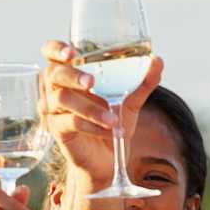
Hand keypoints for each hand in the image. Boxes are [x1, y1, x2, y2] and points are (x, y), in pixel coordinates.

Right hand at [39, 40, 163, 184]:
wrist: (108, 159)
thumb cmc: (112, 123)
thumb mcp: (130, 102)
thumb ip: (142, 81)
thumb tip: (157, 60)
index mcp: (71, 75)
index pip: (52, 53)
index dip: (56, 49)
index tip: (71, 52)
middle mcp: (57, 89)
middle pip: (53, 74)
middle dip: (72, 75)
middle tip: (91, 81)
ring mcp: (54, 110)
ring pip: (63, 99)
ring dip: (90, 108)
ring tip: (113, 119)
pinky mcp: (58, 130)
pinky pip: (70, 122)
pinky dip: (91, 125)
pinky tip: (108, 130)